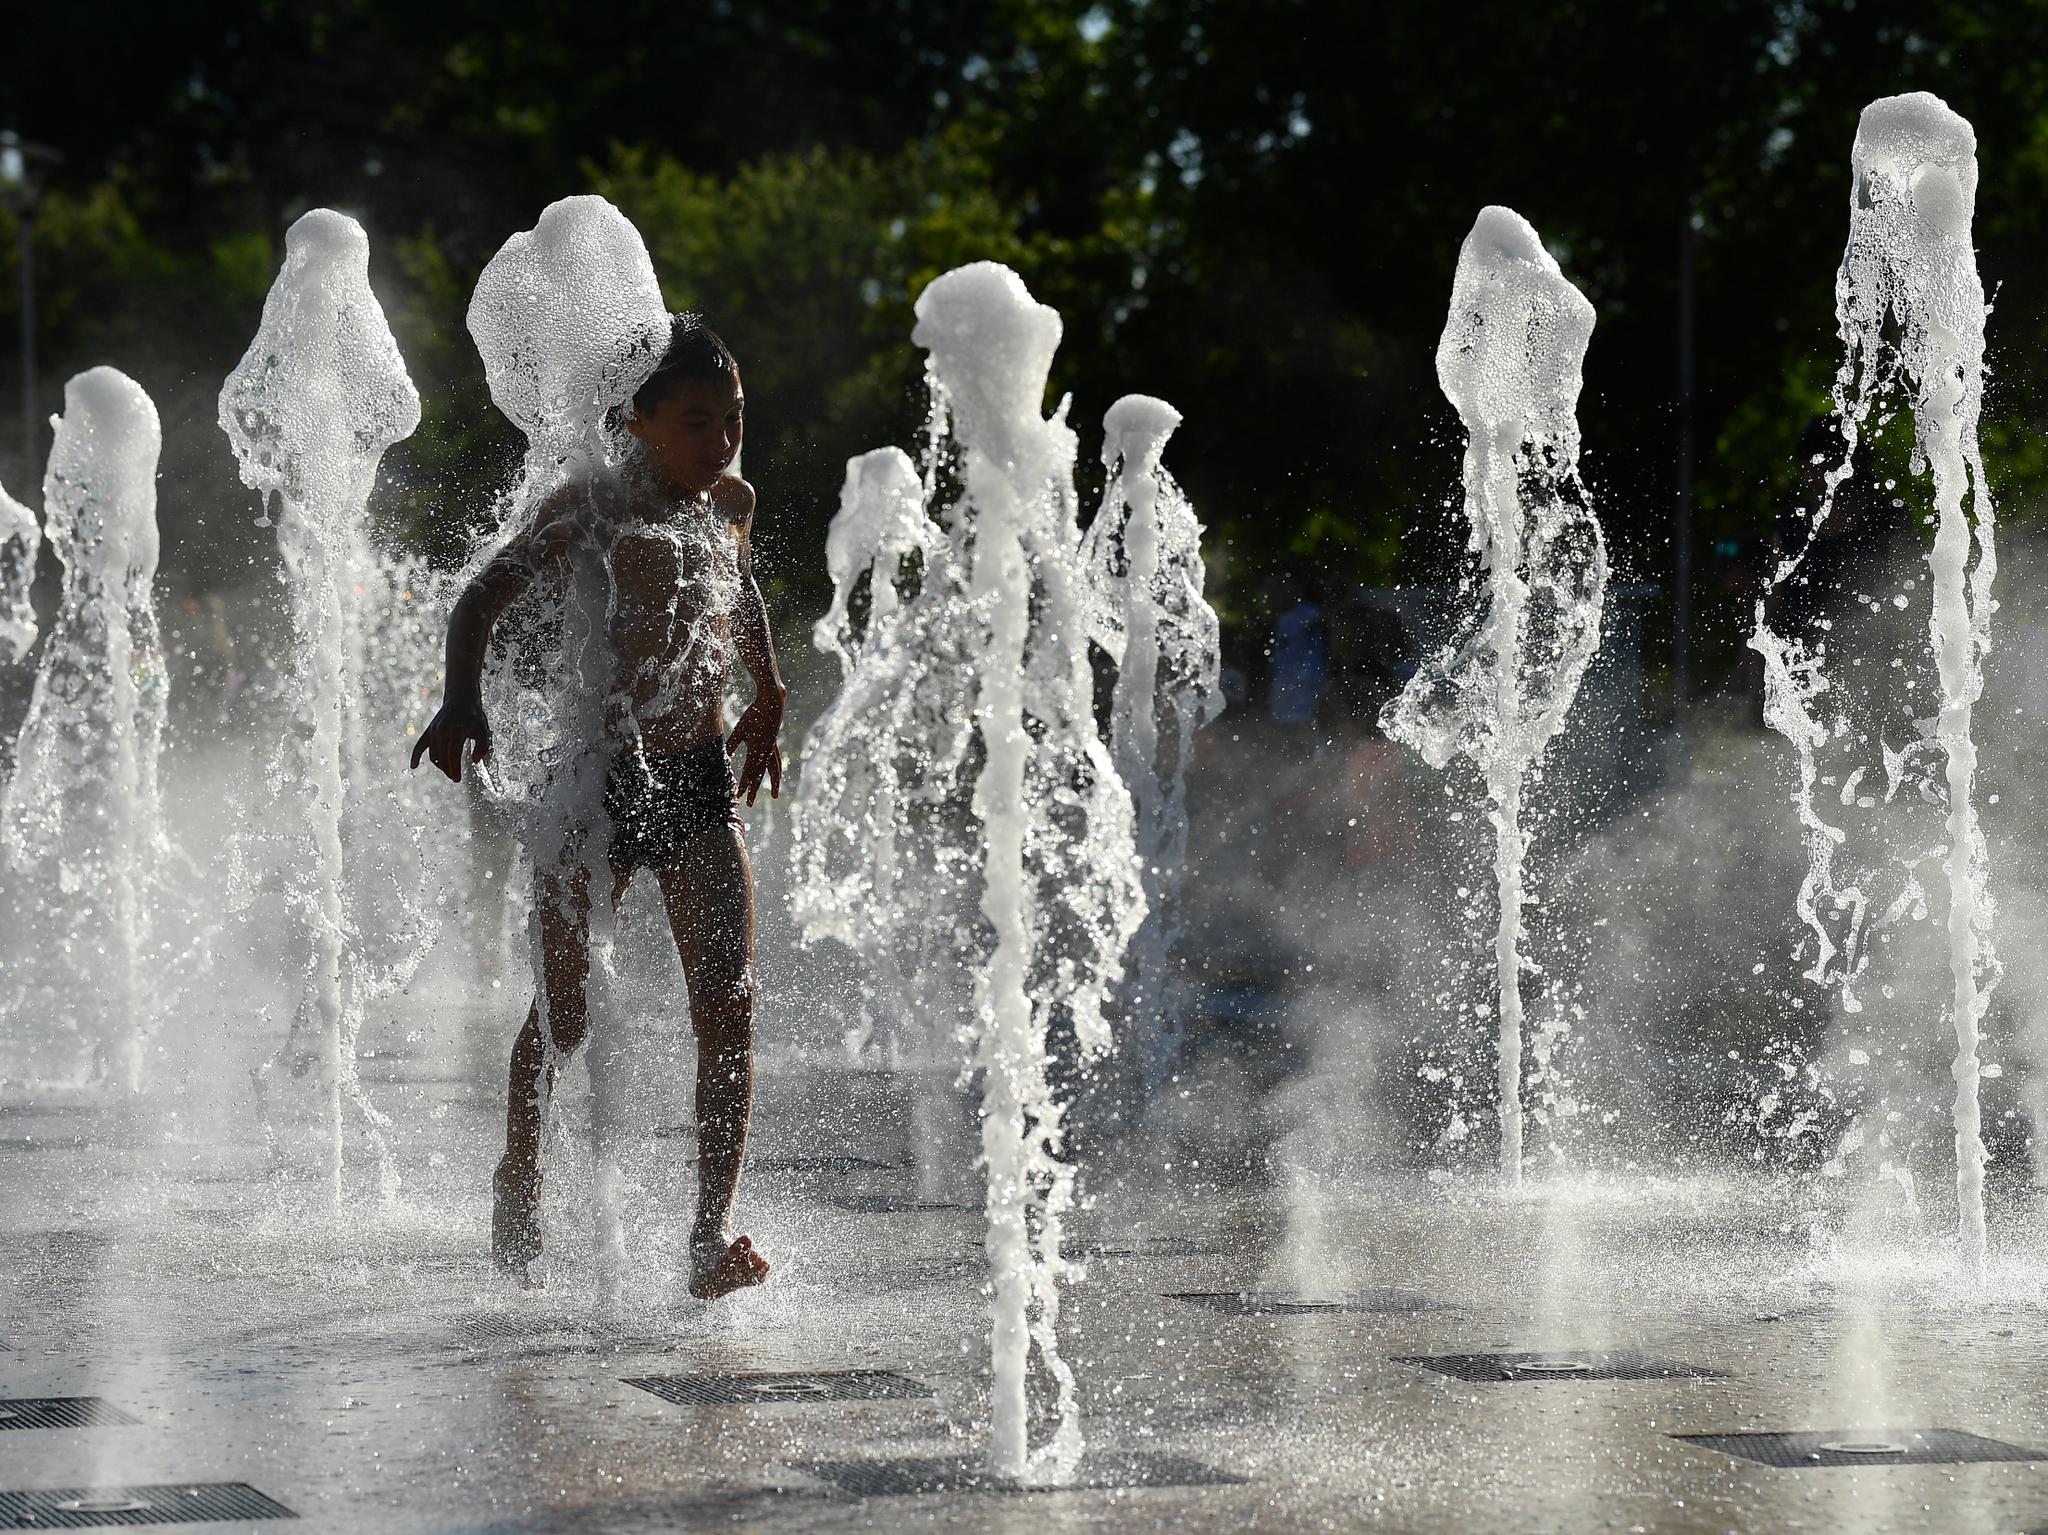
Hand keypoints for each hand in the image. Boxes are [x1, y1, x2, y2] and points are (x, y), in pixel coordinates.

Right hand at [410, 695, 492, 782]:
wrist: (460, 699)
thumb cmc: (474, 717)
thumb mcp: (484, 730)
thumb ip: (483, 746)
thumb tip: (475, 761)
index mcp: (457, 731)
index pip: (453, 755)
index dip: (454, 769)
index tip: (457, 779)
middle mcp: (442, 731)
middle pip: (442, 758)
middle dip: (448, 770)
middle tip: (455, 778)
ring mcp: (434, 731)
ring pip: (434, 755)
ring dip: (440, 765)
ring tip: (450, 769)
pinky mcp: (429, 730)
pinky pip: (420, 745)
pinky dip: (416, 756)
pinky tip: (414, 766)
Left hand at [725, 687, 784, 805]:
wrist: (772, 704)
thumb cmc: (754, 715)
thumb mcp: (740, 730)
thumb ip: (732, 745)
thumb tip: (724, 758)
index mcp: (756, 750)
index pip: (748, 772)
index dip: (743, 785)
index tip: (738, 796)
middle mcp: (766, 753)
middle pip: (759, 775)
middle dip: (754, 789)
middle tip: (750, 804)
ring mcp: (772, 749)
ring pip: (772, 771)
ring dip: (773, 784)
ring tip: (775, 796)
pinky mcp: (774, 744)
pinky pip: (776, 762)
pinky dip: (777, 771)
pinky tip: (778, 776)